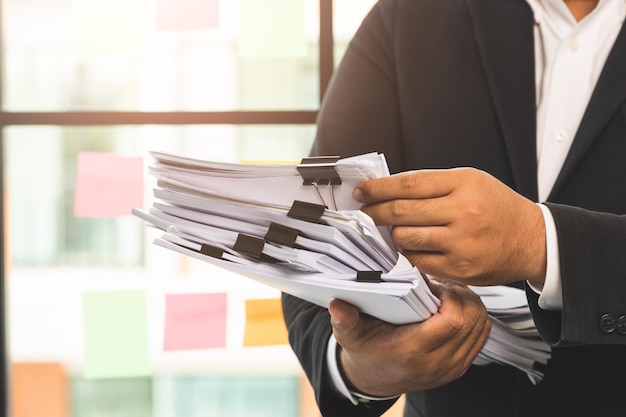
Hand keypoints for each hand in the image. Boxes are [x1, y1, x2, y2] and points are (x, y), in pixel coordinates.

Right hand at [330, 279, 490, 395]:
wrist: (374, 379)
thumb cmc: (365, 351)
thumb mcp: (349, 335)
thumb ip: (344, 319)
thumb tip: (337, 305)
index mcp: (412, 352)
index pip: (453, 322)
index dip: (451, 297)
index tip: (435, 285)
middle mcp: (437, 363)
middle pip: (472, 321)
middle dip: (462, 295)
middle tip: (443, 285)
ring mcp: (452, 367)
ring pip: (481, 327)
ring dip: (470, 305)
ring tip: (449, 293)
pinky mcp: (460, 367)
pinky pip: (481, 337)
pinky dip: (474, 317)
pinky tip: (455, 307)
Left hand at [353, 168, 545, 285]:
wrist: (532, 240)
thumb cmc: (497, 208)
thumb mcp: (470, 182)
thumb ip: (432, 185)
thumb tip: (387, 189)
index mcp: (464, 183)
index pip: (408, 184)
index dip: (378, 188)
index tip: (362, 192)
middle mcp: (463, 211)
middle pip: (401, 212)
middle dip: (375, 213)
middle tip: (363, 214)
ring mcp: (461, 242)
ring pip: (405, 238)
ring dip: (392, 235)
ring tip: (392, 231)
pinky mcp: (460, 268)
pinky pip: (418, 261)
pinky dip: (408, 255)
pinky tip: (409, 249)